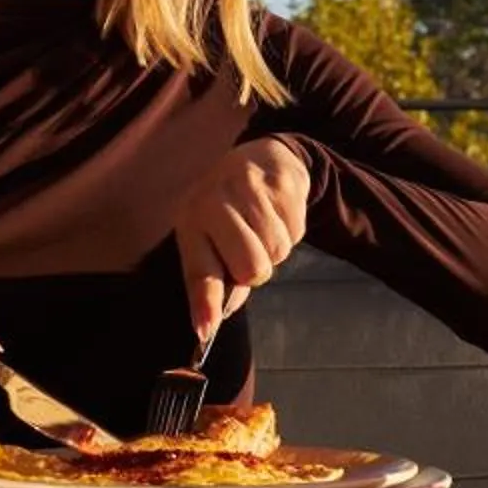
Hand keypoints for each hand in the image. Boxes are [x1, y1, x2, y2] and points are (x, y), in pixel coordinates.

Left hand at [172, 137, 309, 341]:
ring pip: (277, 252)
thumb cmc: (229, 211)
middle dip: (257, 271)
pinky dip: (292, 230)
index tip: (206, 330)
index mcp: (190, 221)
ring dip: (276, 250)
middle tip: (252, 253)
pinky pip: (297, 231)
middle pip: (250, 268)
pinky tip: (278, 212)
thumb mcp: (211, 238)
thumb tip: (218, 319)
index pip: (199, 271)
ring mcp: (248, 188)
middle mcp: (213, 202)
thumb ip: (216, 280)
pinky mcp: (281, 181)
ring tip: (263, 227)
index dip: (205, 303)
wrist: (260, 157)